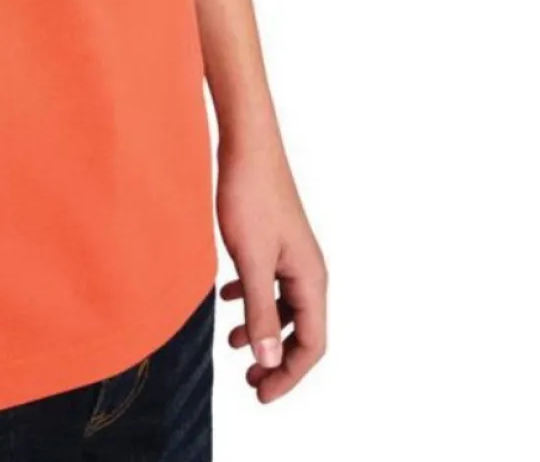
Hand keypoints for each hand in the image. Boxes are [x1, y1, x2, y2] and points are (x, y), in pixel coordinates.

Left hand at [216, 139, 327, 401]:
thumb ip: (260, 313)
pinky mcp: (274, 239)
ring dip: (262, 330)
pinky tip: (228, 298)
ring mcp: (292, 254)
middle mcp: (308, 270)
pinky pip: (270, 282)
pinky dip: (253, 299)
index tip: (260, 394)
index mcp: (311, 280)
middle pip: (300, 330)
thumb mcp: (251, 261)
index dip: (289, 376)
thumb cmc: (250, 196)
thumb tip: (268, 362)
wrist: (247, 145)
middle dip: (277, 359)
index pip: (311, 345)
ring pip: (284, 306)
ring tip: (232, 344)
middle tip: (249, 381)